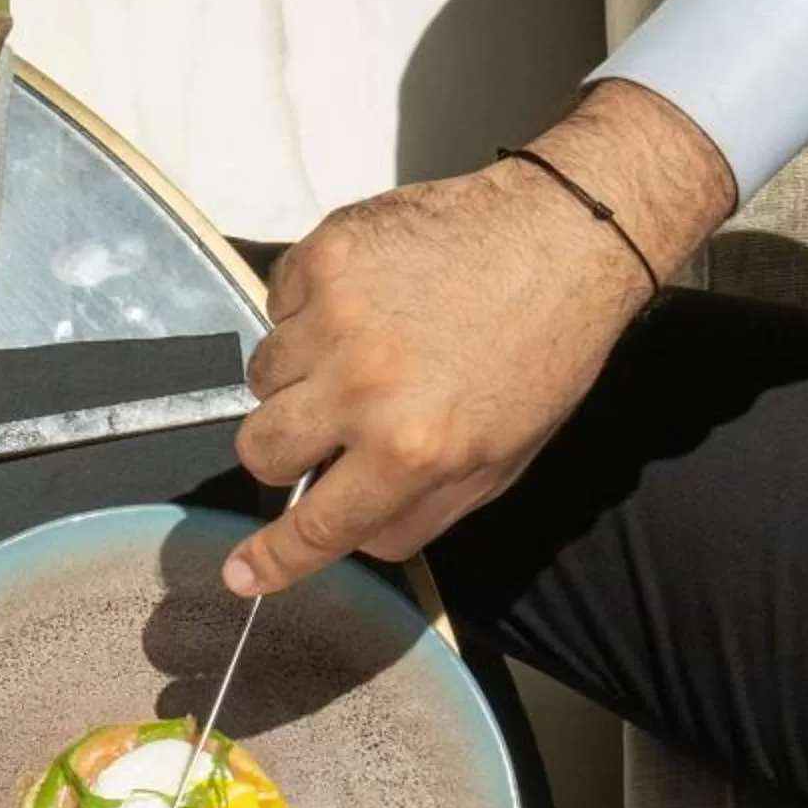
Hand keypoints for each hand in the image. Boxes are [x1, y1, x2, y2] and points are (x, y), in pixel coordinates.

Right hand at [224, 81, 736, 596]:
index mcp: (412, 451)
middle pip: (260, 450)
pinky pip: (275, 306)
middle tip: (326, 420)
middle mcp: (361, 390)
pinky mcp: (322, 257)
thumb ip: (416, 512)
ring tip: (357, 346)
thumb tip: (344, 535)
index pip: (316, 526)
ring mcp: (333, 319)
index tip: (239, 575)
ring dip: (298, 374)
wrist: (569, 232)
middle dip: (286, 446)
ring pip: (260, 378)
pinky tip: (362, 298)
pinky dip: (306, 310)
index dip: (271, 558)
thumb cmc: (544, 356)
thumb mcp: (500, 462)